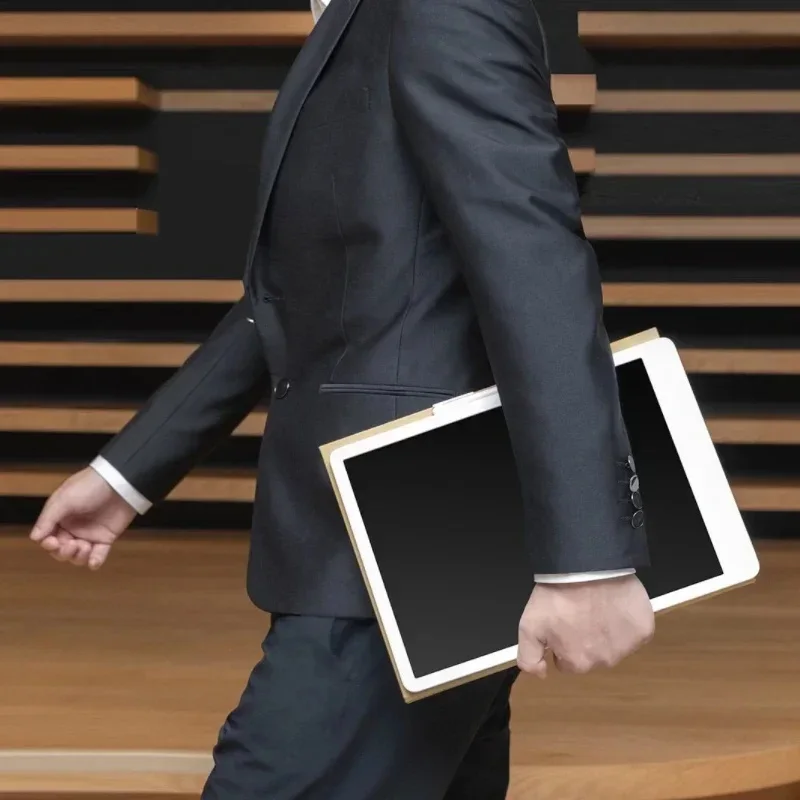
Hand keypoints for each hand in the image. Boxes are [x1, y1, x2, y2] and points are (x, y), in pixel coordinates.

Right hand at [29, 467, 136, 569]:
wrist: (121, 483)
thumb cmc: (90, 486)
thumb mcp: (65, 499)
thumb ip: (49, 518)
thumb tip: (34, 537)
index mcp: (59, 518)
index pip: (47, 538)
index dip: (48, 544)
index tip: (53, 542)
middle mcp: (73, 528)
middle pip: (61, 550)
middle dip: (64, 552)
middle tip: (72, 545)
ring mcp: (90, 534)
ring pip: (78, 556)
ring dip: (78, 557)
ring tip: (85, 546)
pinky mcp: (106, 538)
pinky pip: (98, 555)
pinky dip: (95, 561)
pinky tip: (94, 562)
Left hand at [517, 575, 653, 677]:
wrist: (586, 568)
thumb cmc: (557, 596)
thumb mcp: (528, 626)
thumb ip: (529, 658)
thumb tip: (542, 674)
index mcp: (577, 663)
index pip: (568, 661)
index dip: (563, 641)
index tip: (563, 623)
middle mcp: (605, 662)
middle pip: (593, 654)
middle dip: (585, 637)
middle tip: (579, 612)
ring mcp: (627, 648)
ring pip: (614, 644)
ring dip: (607, 630)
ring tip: (597, 606)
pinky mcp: (644, 631)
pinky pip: (635, 632)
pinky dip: (627, 622)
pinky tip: (616, 606)